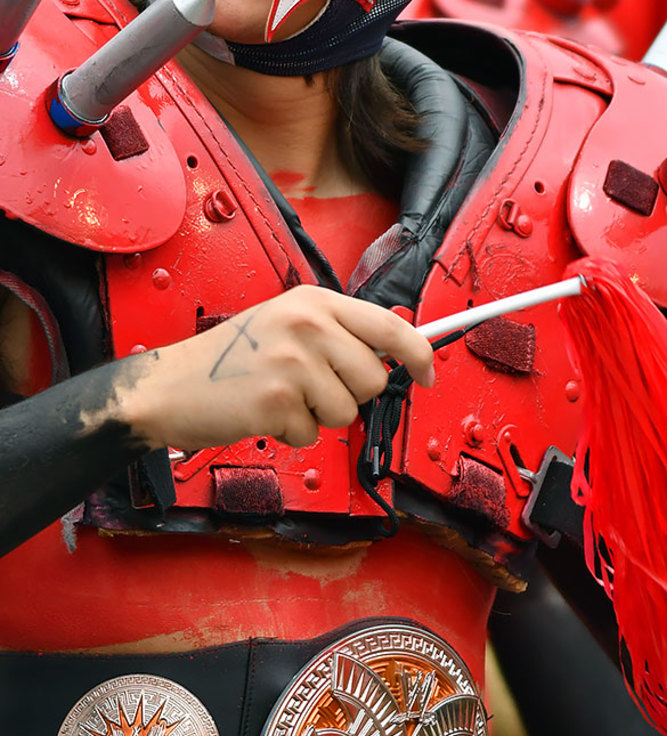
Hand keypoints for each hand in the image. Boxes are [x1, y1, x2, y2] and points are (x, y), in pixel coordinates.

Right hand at [117, 286, 434, 450]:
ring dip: (317, 416)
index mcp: (314, 301)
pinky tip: (262, 414)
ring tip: (280, 398)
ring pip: (346, 410)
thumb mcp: (285, 323)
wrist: (169, 386)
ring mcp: (293, 362)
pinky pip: (312, 433)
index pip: (390, 326)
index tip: (429, 375)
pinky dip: (290, 434)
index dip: (420, 354)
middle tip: (308, 387)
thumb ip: (335, 332)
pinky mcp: (278, 400)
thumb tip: (394, 354)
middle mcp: (308, 325)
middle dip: (349, 393)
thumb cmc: (229, 360)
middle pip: (373, 376)